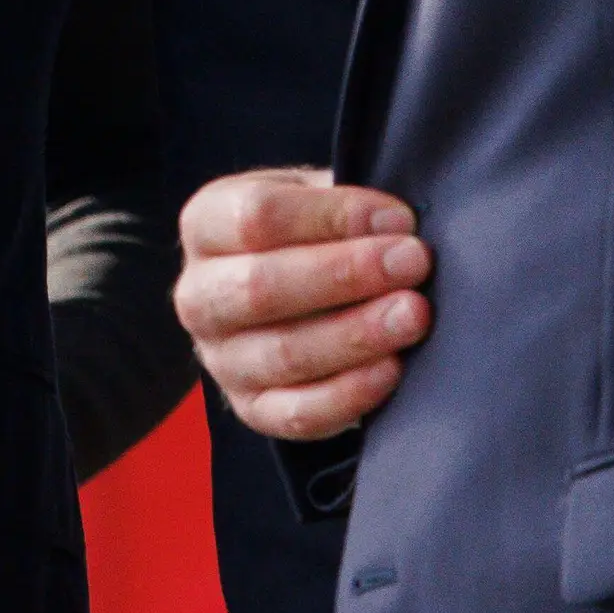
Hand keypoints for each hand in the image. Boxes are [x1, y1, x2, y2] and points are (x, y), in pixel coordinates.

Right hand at [174, 167, 430, 441]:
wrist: (294, 297)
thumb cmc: (308, 237)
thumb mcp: (314, 200)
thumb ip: (345, 207)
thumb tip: (395, 226)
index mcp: (206, 225)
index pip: (255, 215)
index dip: (332, 216)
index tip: (398, 219)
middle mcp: (199, 295)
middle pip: (260, 286)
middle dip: (346, 273)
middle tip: (413, 262)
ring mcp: (220, 359)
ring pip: (283, 353)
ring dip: (357, 334)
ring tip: (415, 315)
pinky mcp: (252, 409)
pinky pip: (297, 412)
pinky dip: (349, 393)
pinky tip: (393, 368)